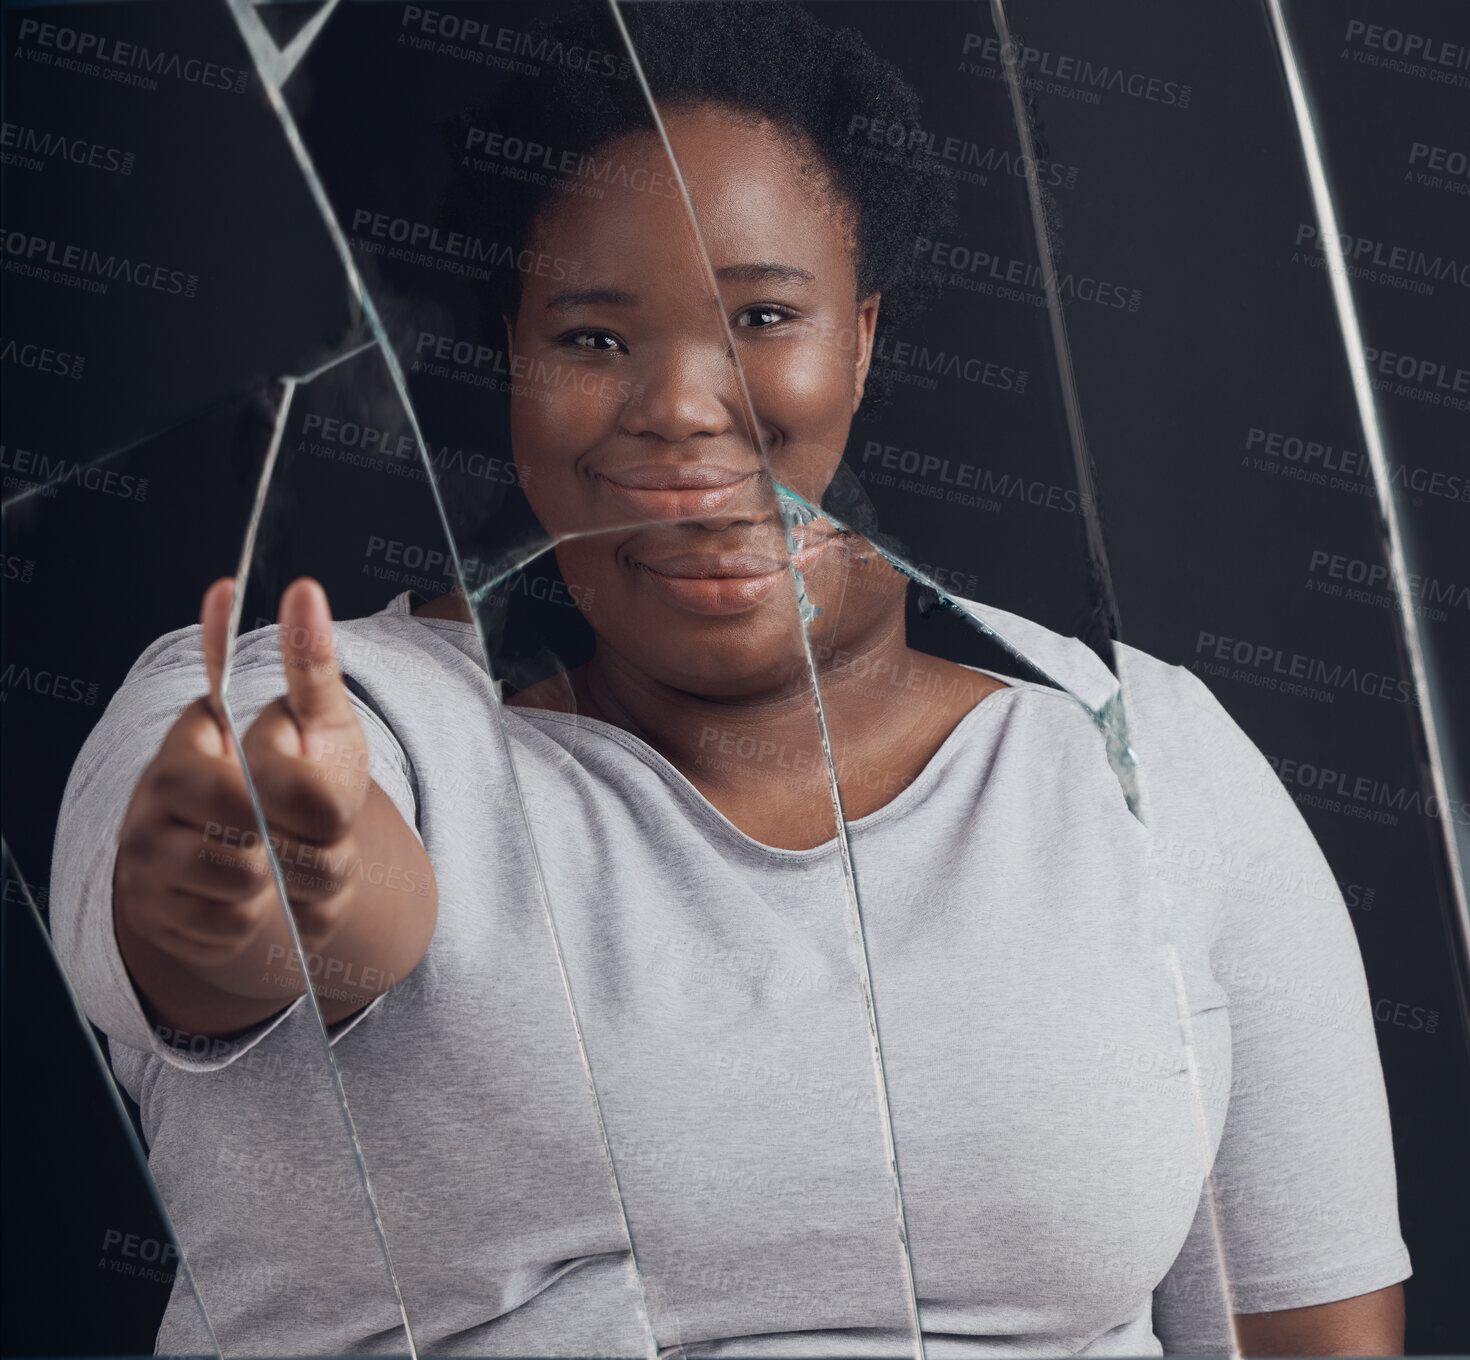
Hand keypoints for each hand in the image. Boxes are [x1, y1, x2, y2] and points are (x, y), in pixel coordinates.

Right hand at [113, 577, 423, 1032]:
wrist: (277, 847)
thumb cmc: (300, 772)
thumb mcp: (317, 719)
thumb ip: (311, 662)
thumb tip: (305, 590)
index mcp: (188, 743)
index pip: (266, 785)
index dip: (313, 794)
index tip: (312, 778)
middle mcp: (151, 803)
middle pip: (257, 853)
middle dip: (309, 848)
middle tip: (309, 827)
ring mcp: (146, 866)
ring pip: (250, 898)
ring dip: (294, 886)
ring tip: (288, 854)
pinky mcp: (157, 920)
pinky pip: (234, 935)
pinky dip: (267, 921)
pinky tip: (262, 891)